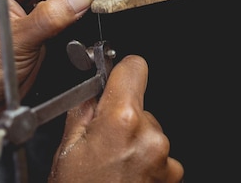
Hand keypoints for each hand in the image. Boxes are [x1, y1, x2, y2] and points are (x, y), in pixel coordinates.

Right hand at [49, 55, 183, 182]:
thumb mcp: (69, 145)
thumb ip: (85, 107)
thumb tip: (95, 86)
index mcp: (121, 120)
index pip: (134, 67)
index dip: (121, 71)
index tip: (116, 76)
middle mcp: (149, 136)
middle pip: (140, 104)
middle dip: (123, 115)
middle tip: (102, 141)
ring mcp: (163, 158)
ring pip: (149, 130)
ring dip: (135, 140)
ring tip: (112, 164)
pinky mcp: (171, 175)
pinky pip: (159, 154)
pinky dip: (145, 160)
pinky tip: (125, 175)